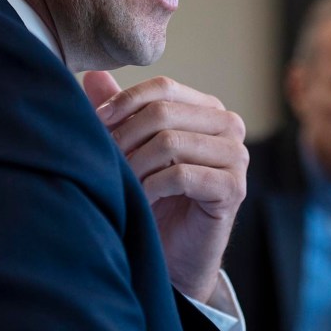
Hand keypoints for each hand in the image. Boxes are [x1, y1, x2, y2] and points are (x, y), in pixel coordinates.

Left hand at [83, 71, 247, 303]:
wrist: (174, 256)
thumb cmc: (155, 199)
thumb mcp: (133, 150)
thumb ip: (121, 113)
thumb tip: (94, 75)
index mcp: (207, 109)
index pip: (164, 87)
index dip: (125, 101)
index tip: (96, 122)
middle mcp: (228, 125)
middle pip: (164, 112)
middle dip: (125, 136)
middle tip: (106, 161)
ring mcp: (236, 156)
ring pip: (170, 142)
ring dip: (136, 165)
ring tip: (123, 183)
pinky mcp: (233, 188)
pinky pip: (182, 175)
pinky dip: (152, 187)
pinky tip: (144, 200)